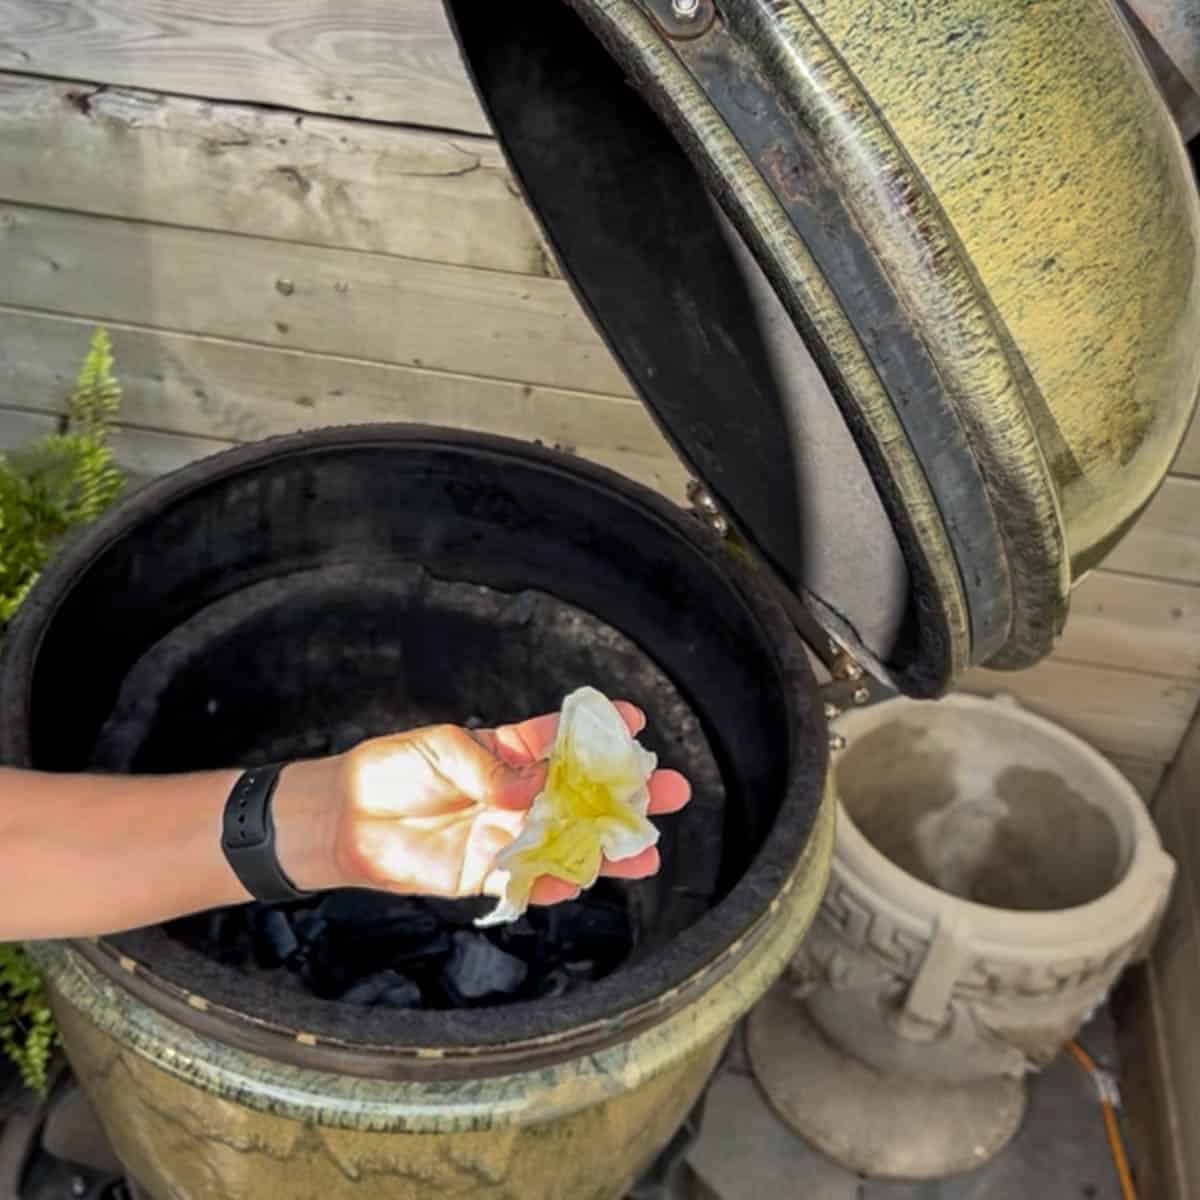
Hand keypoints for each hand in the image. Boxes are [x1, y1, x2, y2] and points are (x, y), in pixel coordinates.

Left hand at [273, 705, 689, 906]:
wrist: (347, 817)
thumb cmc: (393, 769)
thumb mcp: (445, 751)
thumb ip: (494, 770)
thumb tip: (535, 791)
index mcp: (509, 753)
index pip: (564, 740)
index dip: (601, 732)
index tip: (636, 723)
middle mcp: (517, 795)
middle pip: (582, 795)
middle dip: (625, 793)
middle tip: (669, 790)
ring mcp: (506, 833)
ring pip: (568, 840)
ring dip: (606, 846)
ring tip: (647, 850)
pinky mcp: (486, 870)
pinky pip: (531, 877)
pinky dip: (557, 880)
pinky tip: (585, 877)